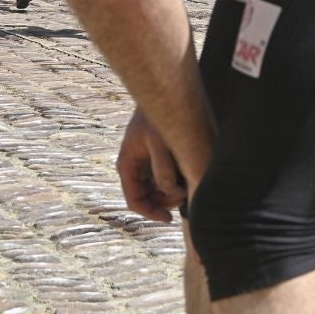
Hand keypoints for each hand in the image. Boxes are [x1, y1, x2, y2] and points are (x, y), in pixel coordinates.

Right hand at [116, 107, 186, 222]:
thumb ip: (163, 168)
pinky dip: (176, 182)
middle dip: (165, 201)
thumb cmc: (158, 117)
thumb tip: (172, 191)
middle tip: (184, 195)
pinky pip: (165, 179)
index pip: (134, 200)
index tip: (169, 218)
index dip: (151, 212)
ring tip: (187, 182)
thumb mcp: (158, 142)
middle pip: (148, 198)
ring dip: (172, 193)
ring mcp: (146, 164)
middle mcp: (135, 168)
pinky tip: (187, 174)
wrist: (165, 95)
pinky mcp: (158, 159)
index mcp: (127, 165)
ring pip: (158, 191)